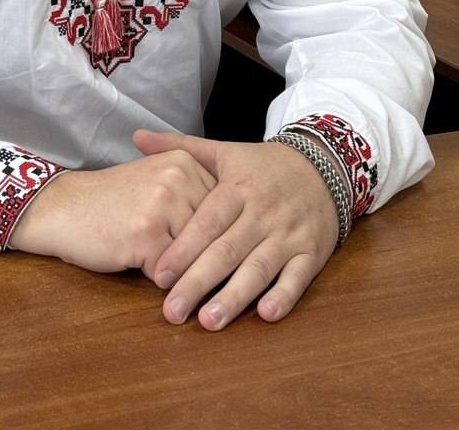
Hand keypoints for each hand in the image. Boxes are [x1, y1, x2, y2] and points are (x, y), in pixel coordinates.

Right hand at [7, 150, 215, 275]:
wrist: (63, 207)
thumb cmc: (113, 201)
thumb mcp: (157, 180)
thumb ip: (194, 195)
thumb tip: (237, 231)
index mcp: (185, 161)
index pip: (225, 208)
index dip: (219, 234)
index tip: (219, 246)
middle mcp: (179, 177)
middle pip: (215, 234)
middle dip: (203, 257)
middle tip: (191, 266)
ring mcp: (163, 204)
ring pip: (196, 256)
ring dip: (183, 269)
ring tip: (164, 266)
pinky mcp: (146, 234)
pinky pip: (170, 272)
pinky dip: (159, 279)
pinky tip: (138, 264)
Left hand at [133, 129, 339, 330]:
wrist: (323, 166)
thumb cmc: (261, 166)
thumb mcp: (223, 151)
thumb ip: (179, 146)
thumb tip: (136, 135)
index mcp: (238, 188)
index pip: (207, 221)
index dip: (183, 248)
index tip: (158, 275)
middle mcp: (262, 212)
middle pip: (228, 250)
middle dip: (199, 283)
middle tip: (172, 311)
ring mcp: (289, 233)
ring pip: (260, 268)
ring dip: (235, 297)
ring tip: (209, 321)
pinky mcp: (312, 251)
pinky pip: (299, 277)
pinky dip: (284, 296)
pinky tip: (265, 314)